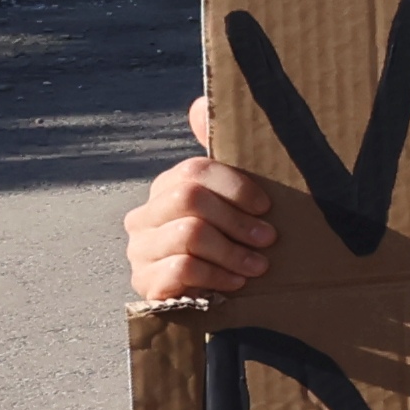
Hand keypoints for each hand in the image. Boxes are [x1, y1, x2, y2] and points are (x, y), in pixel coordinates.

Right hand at [126, 94, 272, 301]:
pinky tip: (235, 284)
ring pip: (189, 234)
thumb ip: (222, 156)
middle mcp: (145, 217)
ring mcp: (140, 251)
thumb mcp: (236, 203)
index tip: (266, 206)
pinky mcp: (146, 284)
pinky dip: (217, 275)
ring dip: (232, 251)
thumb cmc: (233, 246)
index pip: (194, 171)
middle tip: (268, 239)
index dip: (235, 185)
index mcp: (166, 190)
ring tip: (257, 266)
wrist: (221, 304)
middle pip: (190, 199)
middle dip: (237, 220)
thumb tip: (199, 104)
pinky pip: (182, 268)